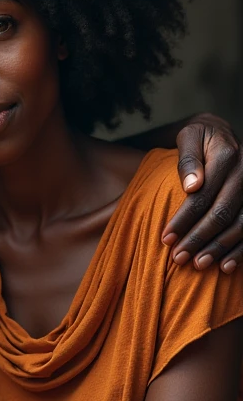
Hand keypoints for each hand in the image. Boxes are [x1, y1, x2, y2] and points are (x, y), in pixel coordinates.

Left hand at [162, 114, 242, 271]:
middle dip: (199, 238)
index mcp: (226, 156)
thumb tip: (191, 186)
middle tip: (179, 258)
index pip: (203, 194)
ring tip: (198, 264)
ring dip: (219, 248)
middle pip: (222, 212)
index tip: (166, 238)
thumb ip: (187, 158)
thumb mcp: (189, 136)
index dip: (184, 219)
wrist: (223, 133)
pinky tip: (226, 266)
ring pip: (240, 224)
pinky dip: (240, 250)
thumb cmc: (200, 137)